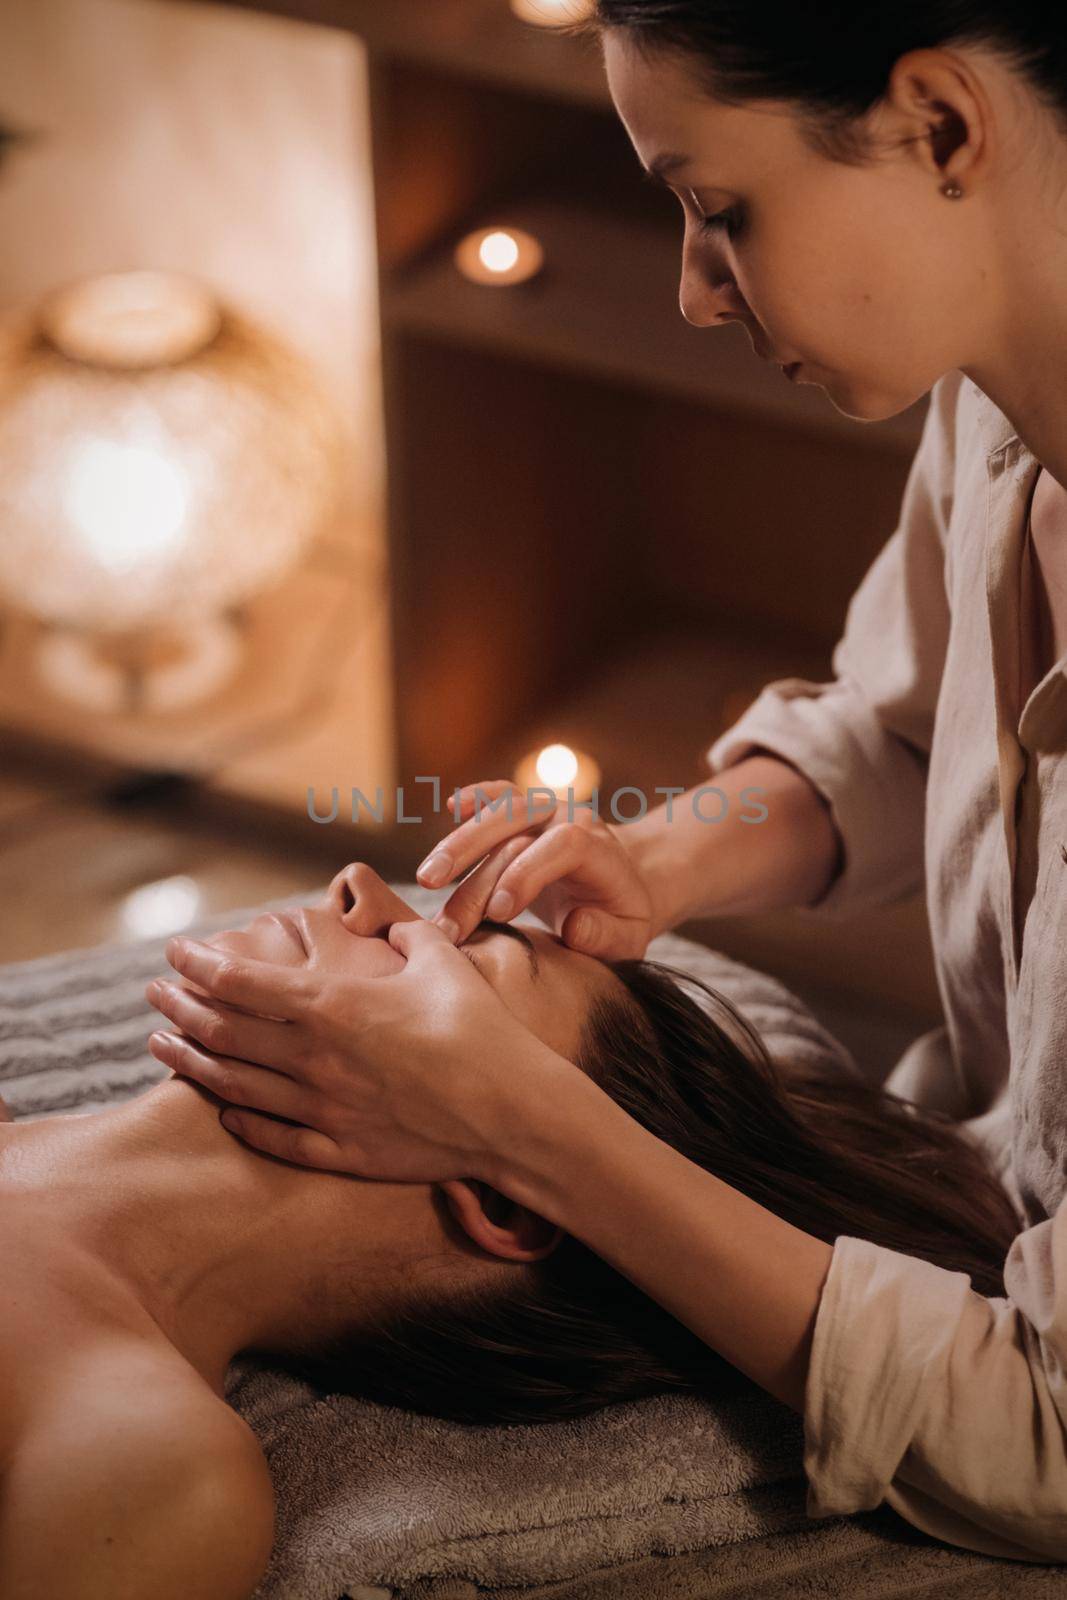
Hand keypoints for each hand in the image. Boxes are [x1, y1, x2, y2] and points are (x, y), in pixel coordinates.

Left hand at [144, 871, 571, 1183]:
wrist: (512, 1112)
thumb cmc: (482, 1030)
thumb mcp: (442, 961)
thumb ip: (405, 935)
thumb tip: (391, 922)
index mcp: (333, 1005)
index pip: (240, 981)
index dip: (198, 964)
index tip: (175, 952)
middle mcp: (314, 1057)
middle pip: (222, 1032)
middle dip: (179, 1008)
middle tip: (154, 994)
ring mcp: (322, 1109)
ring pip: (233, 1085)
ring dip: (191, 1061)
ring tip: (162, 1045)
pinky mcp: (339, 1151)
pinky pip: (271, 1137)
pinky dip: (239, 1121)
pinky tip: (223, 1110)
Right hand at [417, 779, 656, 957]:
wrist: (623, 882)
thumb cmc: (619, 917)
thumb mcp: (626, 937)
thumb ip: (605, 935)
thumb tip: (575, 926)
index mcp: (597, 848)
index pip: (560, 847)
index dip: (525, 875)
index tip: (497, 912)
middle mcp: (569, 818)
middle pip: (517, 820)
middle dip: (473, 852)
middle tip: (434, 889)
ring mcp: (545, 810)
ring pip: (498, 811)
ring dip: (458, 842)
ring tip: (427, 878)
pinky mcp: (525, 812)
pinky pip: (499, 795)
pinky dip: (475, 797)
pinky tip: (451, 806)